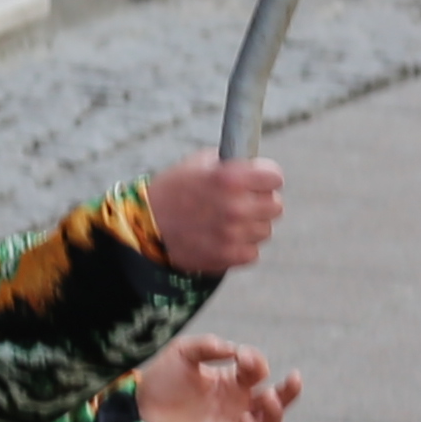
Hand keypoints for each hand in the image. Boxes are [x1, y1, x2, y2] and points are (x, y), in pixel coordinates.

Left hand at [132, 334, 301, 421]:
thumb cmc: (161, 380)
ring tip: (268, 399)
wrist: (138, 409)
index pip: (257, 370)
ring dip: (275, 412)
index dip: (256, 361)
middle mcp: (237, 403)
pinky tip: (245, 420)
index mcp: (231, 380)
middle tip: (294, 378)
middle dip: (289, 390)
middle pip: (275, 400)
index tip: (242, 357)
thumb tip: (233, 349)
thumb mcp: (182, 352)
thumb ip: (206, 346)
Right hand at [140, 153, 283, 274]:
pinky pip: (253, 252)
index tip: (260, 181)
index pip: (275, 177)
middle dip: (262, 202)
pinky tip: (224, 238)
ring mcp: (233, 234)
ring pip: (265, 230)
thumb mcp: (199, 164)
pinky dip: (242, 246)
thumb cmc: (173, 190)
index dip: (267, 178)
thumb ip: (232, 165)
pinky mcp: (228, 256)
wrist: (145, 227)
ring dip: (252, 226)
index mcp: (230, 177)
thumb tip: (257, 170)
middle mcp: (236, 206)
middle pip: (275, 206)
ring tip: (229, 221)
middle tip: (245, 202)